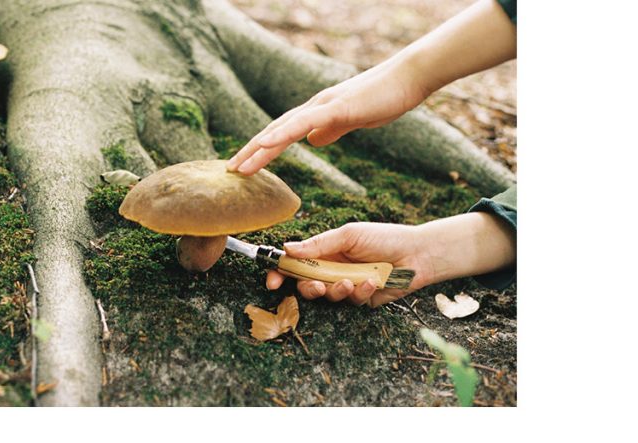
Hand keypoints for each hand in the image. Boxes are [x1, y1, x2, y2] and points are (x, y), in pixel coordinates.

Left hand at [227, 64, 425, 175]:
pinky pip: (302, 123)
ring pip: (282, 128)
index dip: (261, 149)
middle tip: (229, 170)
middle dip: (250, 151)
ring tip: (238, 165)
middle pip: (274, 131)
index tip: (244, 166)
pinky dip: (281, 134)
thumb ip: (331, 130)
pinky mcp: (334, 108)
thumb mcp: (351, 121)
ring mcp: (322, 106)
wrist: (408, 78)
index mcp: (317, 113)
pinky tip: (266, 144)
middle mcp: (314, 107)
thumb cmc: (384, 98)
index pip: (282, 133)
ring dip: (257, 147)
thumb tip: (313, 141)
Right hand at [272, 213, 515, 307]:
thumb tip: (288, 248)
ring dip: (336, 291)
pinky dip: (359, 292)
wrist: (418, 253)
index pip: (296, 264)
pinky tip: (371, 282)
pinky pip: (350, 302)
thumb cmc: (385, 238)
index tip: (273, 280)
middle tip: (316, 285)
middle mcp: (332, 270)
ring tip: (351, 282)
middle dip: (308, 287)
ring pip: (327, 297)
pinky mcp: (360, 299)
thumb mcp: (350, 234)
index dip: (281, 272)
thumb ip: (319, 244)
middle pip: (306, 285)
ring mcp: (346, 286)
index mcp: (326, 252)